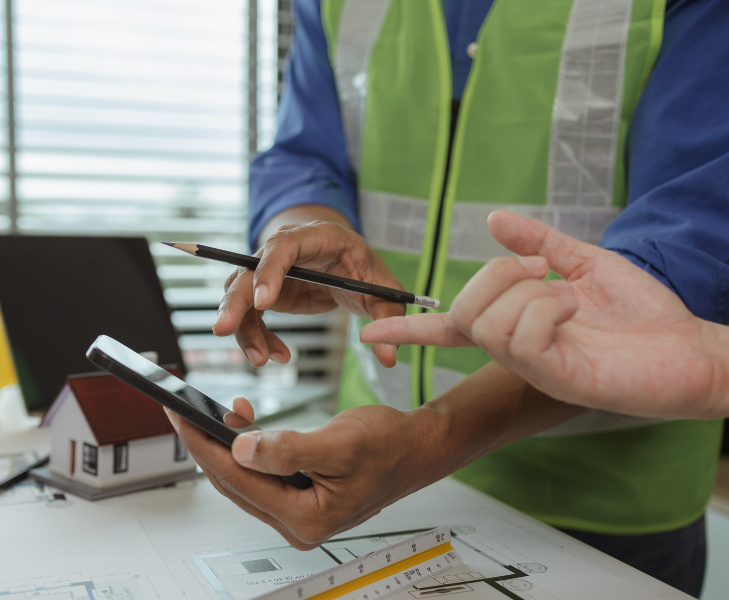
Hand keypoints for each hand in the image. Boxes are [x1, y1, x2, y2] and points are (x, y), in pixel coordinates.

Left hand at [166, 398, 445, 549]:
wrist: (419, 447)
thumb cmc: (391, 445)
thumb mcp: (339, 443)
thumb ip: (287, 449)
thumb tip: (241, 449)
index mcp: (306, 518)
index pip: (238, 479)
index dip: (203, 445)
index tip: (180, 417)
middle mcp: (298, 523)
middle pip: (234, 483)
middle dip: (206, 445)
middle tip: (182, 411)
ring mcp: (298, 513)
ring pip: (243, 480)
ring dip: (226, 446)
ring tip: (217, 413)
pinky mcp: (299, 499)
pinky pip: (259, 476)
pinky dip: (246, 450)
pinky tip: (243, 426)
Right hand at [214, 217, 404, 368]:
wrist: (346, 262)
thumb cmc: (363, 268)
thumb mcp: (383, 289)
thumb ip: (387, 319)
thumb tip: (387, 357)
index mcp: (316, 236)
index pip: (283, 245)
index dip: (269, 270)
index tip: (263, 302)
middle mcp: (284, 248)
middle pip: (248, 270)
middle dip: (234, 301)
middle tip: (224, 329)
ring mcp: (269, 269)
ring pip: (239, 294)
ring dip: (244, 328)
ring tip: (261, 359)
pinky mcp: (264, 291)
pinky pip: (250, 315)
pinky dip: (257, 337)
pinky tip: (275, 355)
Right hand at [361, 210, 727, 418]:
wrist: (690, 348)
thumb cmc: (641, 314)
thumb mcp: (584, 262)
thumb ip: (537, 242)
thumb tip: (495, 219)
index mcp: (514, 325)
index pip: (449, 329)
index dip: (407, 330)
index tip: (368, 331)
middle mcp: (514, 349)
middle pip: (464, 309)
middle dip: (498, 274)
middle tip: (544, 270)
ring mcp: (532, 366)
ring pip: (489, 322)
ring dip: (530, 291)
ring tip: (566, 294)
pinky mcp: (556, 378)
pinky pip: (523, 337)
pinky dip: (548, 306)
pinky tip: (574, 308)